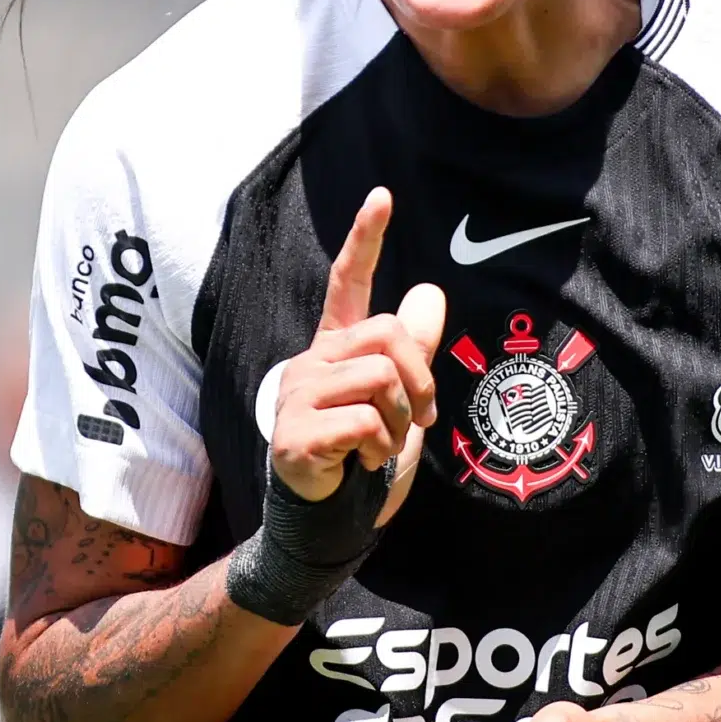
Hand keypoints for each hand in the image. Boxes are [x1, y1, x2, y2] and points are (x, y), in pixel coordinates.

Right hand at [272, 188, 444, 507]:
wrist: (330, 525)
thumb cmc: (363, 461)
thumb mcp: (400, 403)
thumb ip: (412, 353)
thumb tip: (429, 293)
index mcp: (337, 349)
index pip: (347, 281)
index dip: (366, 238)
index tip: (382, 196)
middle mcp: (311, 362)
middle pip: (385, 333)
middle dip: (418, 379)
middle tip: (418, 419)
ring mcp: (296, 395)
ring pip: (379, 376)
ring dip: (399, 420)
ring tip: (380, 446)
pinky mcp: (292, 432)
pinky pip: (363, 420)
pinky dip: (380, 446)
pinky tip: (362, 463)